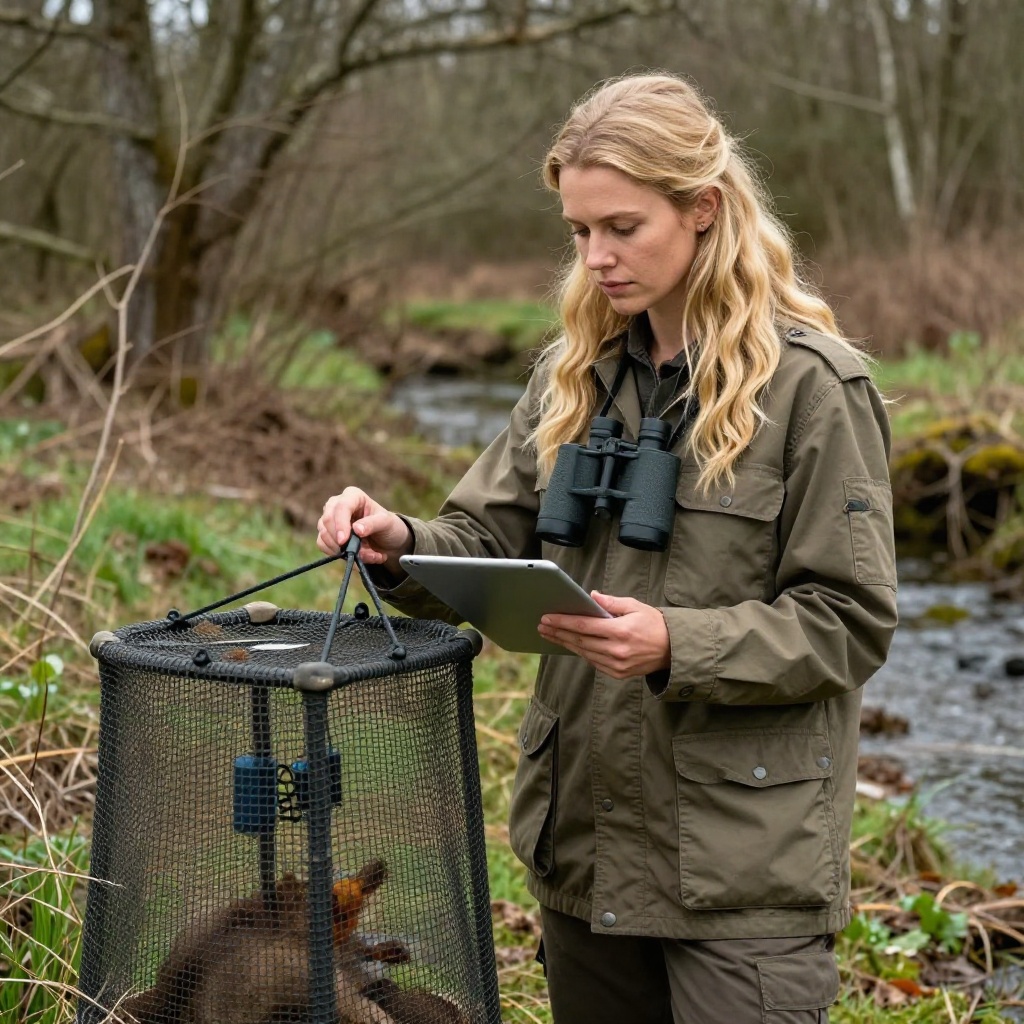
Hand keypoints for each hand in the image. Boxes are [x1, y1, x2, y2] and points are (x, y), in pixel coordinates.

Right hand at [317, 487, 412, 571]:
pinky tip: (358, 557)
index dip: (340, 524)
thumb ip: (373, 524)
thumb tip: (356, 529)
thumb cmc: (388, 526)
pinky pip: (324, 546)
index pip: (341, 507)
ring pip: (324, 535)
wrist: (387, 540)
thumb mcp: (387, 523)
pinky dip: (340, 555)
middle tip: (358, 553)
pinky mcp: (327, 534)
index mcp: (353, 496)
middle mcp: (337, 505)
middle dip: (340, 540)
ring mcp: (330, 520)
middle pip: (327, 520)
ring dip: (343, 551)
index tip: (343, 541)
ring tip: (368, 555)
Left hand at [538, 592, 669, 678]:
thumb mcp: (635, 606)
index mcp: (620, 631)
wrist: (673, 650)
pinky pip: (593, 662)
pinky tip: (570, 644)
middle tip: (542, 626)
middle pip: (579, 641)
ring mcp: (617, 665)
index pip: (584, 626)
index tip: (547, 618)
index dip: (563, 622)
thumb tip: (592, 596)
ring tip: (550, 635)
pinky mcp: (618, 673)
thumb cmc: (654, 625)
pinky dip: (581, 652)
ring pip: (584, 653)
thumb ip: (612, 602)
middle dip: (558, 632)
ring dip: (565, 643)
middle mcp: (616, 650)